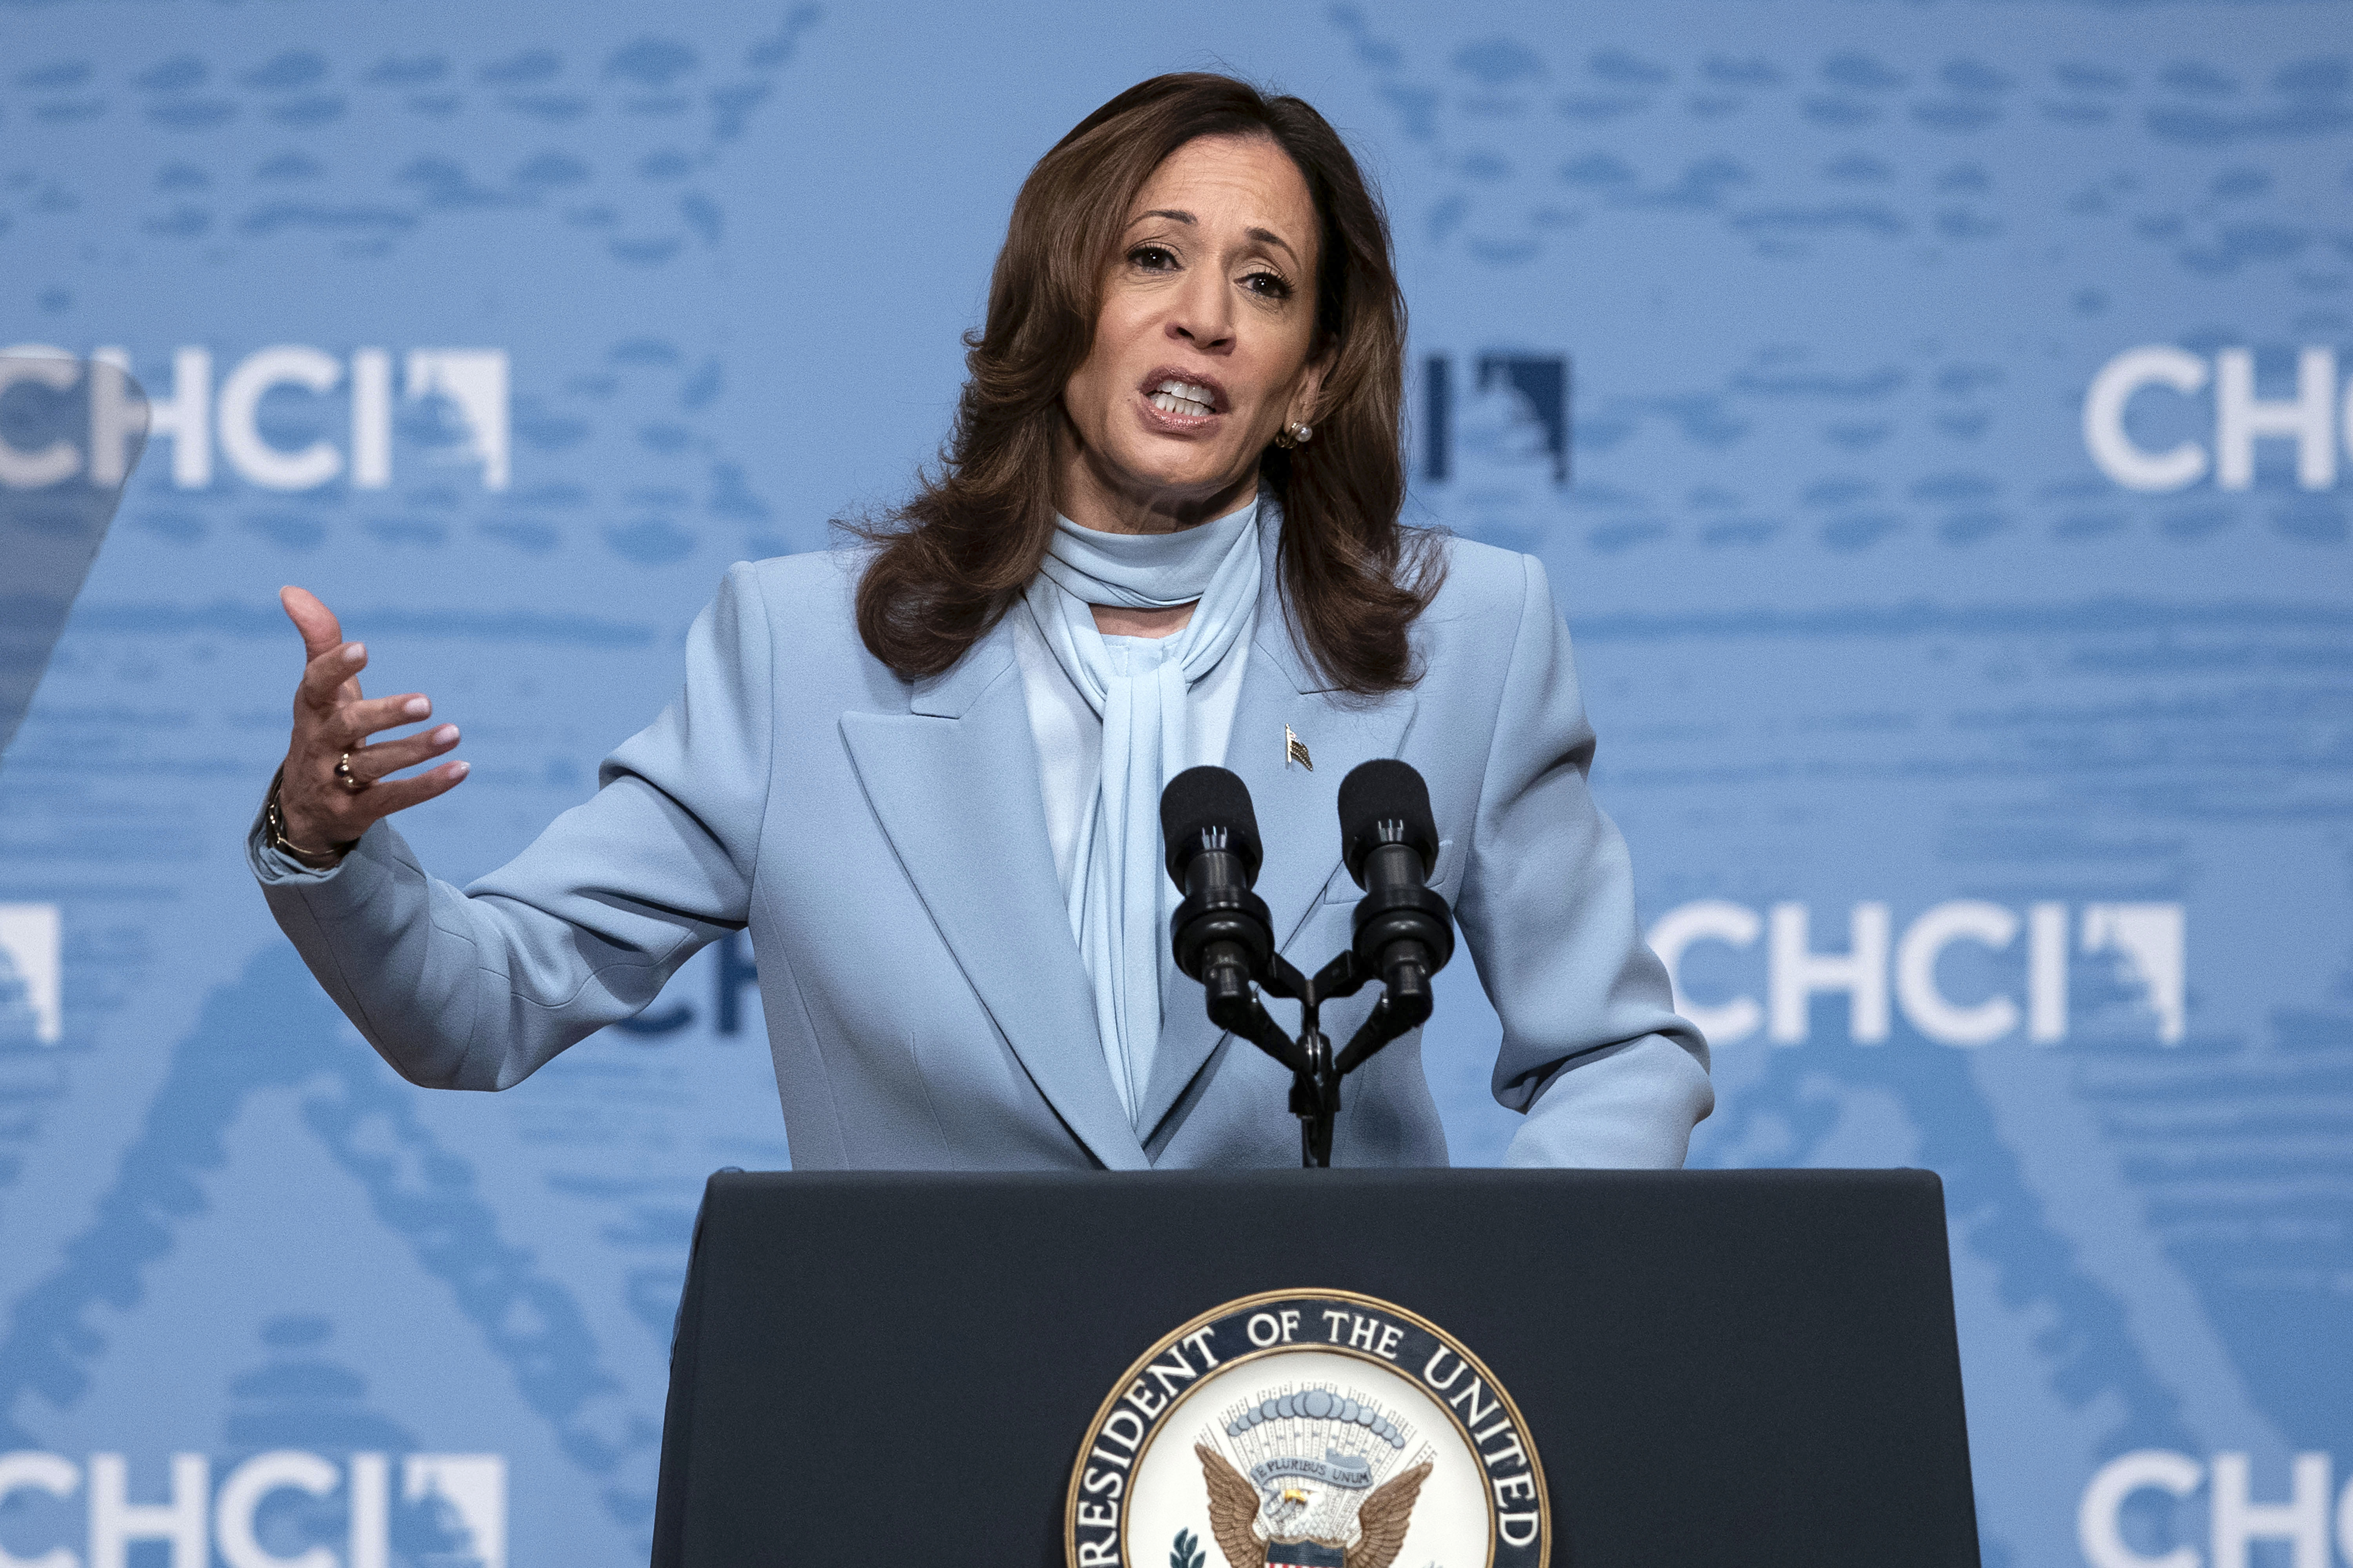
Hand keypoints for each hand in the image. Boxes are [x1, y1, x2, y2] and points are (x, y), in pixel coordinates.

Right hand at [274, 585, 467, 860]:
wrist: (305, 809)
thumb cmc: (325, 732)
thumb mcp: (322, 691)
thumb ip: (319, 641)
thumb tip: (291, 589)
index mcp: (312, 711)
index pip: (316, 685)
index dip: (335, 667)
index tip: (362, 647)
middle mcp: (320, 745)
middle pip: (348, 727)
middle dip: (384, 714)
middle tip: (426, 702)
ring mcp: (335, 782)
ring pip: (374, 765)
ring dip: (415, 749)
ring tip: (455, 732)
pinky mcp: (355, 812)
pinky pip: (393, 799)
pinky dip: (428, 786)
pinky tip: (462, 768)